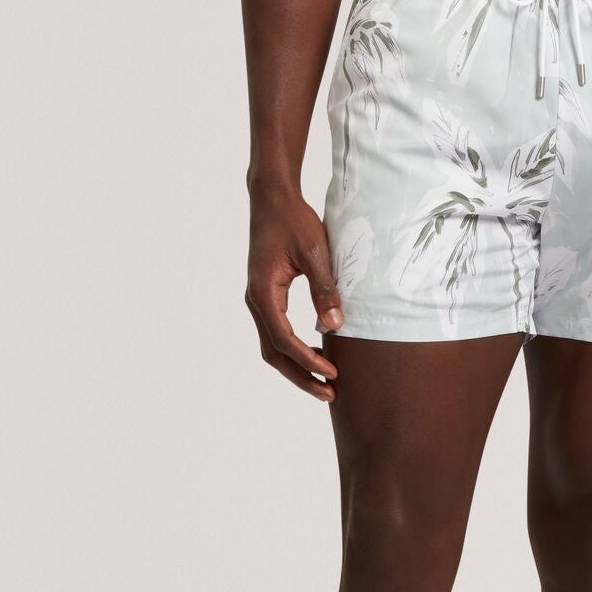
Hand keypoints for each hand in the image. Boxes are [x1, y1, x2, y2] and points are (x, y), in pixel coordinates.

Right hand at [245, 192, 343, 401]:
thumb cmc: (293, 220)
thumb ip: (325, 288)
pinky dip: (293, 348)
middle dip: (300, 375)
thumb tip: (336, 326)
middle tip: (330, 393)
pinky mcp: (265, 295)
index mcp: (263, 292)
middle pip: (273, 352)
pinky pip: (275, 331)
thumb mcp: (314, 252)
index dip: (307, 360)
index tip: (332, 374)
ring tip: (325, 382)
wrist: (272, 198)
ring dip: (296, 366)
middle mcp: (255, 300)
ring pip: (272, 345)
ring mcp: (258, 299)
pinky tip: (315, 352)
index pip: (283, 339)